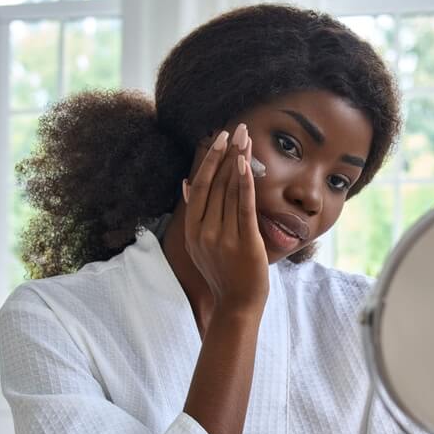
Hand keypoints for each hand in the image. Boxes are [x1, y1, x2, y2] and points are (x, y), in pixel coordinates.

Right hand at [184, 123, 268, 314]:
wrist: (237, 306)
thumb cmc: (224, 275)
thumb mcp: (201, 246)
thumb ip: (196, 215)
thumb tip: (186, 184)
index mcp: (193, 231)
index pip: (200, 187)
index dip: (210, 160)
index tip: (219, 138)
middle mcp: (204, 231)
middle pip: (216, 183)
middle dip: (226, 153)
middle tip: (236, 128)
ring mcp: (223, 237)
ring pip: (230, 190)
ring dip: (239, 161)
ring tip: (246, 138)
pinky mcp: (244, 241)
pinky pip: (243, 206)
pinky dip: (244, 183)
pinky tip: (246, 164)